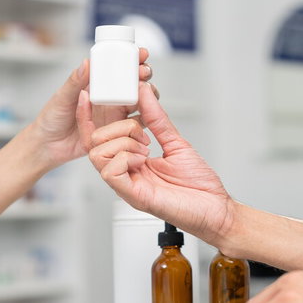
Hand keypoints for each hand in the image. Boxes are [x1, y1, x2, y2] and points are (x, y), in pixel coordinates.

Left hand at [33, 48, 152, 168]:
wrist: (49, 147)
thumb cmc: (51, 120)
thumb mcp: (61, 98)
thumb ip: (75, 82)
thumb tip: (87, 63)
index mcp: (97, 85)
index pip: (119, 68)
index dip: (132, 59)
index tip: (140, 54)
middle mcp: (109, 98)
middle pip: (134, 83)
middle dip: (144, 75)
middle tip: (144, 73)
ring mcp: (115, 115)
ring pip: (141, 101)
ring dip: (148, 94)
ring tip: (147, 91)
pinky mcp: (118, 132)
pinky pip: (137, 124)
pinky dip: (146, 117)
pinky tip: (148, 113)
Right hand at [77, 82, 233, 244]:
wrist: (215, 209)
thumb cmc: (197, 184)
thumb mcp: (175, 142)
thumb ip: (156, 119)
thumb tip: (144, 93)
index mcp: (129, 161)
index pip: (98, 138)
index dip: (87, 117)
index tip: (87, 96)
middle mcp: (124, 172)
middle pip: (93, 142)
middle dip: (118, 128)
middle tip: (144, 136)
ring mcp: (126, 184)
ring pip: (97, 154)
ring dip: (123, 143)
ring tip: (146, 150)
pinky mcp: (132, 195)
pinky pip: (110, 172)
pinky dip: (126, 158)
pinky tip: (143, 161)